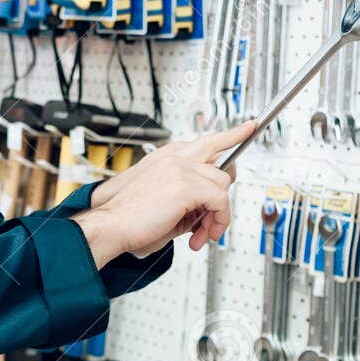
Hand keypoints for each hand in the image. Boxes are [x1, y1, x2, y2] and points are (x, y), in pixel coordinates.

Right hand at [73, 121, 254, 264]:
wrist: (111, 225)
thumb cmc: (131, 217)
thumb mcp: (165, 199)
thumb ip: (190, 193)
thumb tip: (212, 204)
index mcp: (168, 156)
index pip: (208, 140)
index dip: (232, 134)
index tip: (248, 127)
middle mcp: (176, 157)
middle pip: (223, 160)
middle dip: (229, 183)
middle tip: (222, 210)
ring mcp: (181, 168)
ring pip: (223, 185)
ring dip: (217, 214)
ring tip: (200, 233)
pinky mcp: (186, 186)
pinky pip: (220, 201)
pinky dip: (218, 221)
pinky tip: (203, 233)